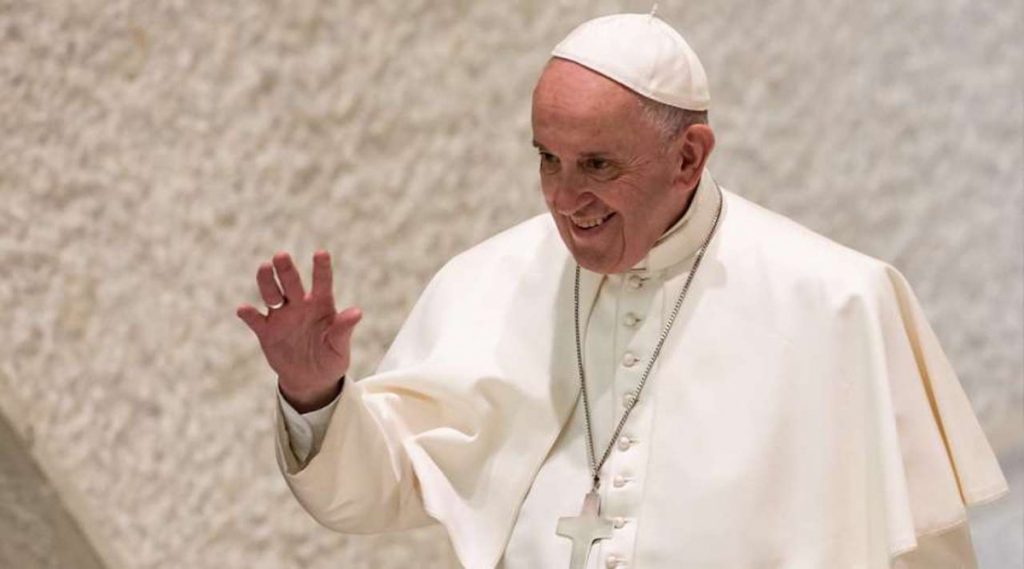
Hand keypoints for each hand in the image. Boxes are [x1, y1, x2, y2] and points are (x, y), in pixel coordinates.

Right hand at [236, 250, 361, 412]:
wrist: (311, 380)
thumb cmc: (330, 357)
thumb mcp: (340, 347)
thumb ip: (343, 329)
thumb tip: (357, 313)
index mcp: (321, 304)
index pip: (322, 283)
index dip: (321, 268)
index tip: (321, 253)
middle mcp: (300, 305)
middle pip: (291, 283)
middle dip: (286, 269)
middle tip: (281, 255)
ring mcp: (282, 316)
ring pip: (271, 294)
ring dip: (266, 281)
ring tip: (264, 268)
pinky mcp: (267, 332)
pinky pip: (256, 320)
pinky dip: (249, 314)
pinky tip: (244, 309)